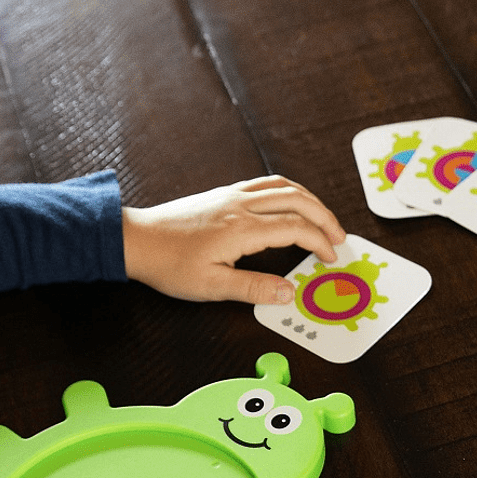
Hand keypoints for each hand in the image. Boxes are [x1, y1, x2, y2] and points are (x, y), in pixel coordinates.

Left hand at [121, 175, 345, 304]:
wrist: (137, 240)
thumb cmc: (170, 265)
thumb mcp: (213, 287)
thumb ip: (254, 289)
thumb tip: (289, 292)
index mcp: (243, 228)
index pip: (296, 228)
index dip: (320, 242)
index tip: (331, 258)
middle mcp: (241, 204)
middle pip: (298, 200)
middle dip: (325, 218)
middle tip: (340, 238)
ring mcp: (232, 195)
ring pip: (283, 186)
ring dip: (310, 201)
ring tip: (323, 220)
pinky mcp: (223, 193)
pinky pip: (266, 184)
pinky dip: (289, 193)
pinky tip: (290, 206)